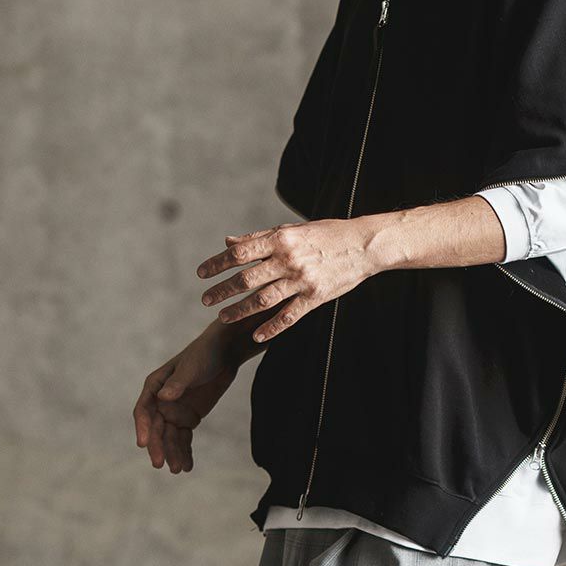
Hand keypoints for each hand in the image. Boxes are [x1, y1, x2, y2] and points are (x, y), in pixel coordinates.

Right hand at [134, 325, 240, 473]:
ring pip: (170, 437)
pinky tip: (187, 466)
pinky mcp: (189, 418)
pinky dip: (185, 452)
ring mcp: (174, 411)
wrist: (225, 353)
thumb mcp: (191, 367)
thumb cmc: (204, 354)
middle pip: (155, 428)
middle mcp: (161, 401)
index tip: (143, 444)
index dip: (142, 427)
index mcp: (155, 386)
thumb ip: (178, 383)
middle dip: (157, 446)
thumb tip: (164, 397)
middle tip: (160, 464)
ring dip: (172, 453)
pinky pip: (184, 439)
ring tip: (177, 470)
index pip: (143, 410)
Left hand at [196, 218, 374, 343]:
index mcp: (280, 239)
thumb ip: (259, 238)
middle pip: (246, 279)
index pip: (240, 253)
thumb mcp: (291, 230)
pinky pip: (289, 316)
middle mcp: (288, 259)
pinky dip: (271, 327)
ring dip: (239, 310)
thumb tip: (228, 242)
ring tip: (223, 318)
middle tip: (205, 300)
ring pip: (263, 300)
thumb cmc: (325, 233)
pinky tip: (256, 335)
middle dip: (222, 291)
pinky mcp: (316, 297)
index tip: (202, 274)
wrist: (363, 244)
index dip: (217, 263)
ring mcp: (302, 280)